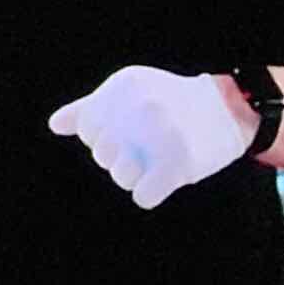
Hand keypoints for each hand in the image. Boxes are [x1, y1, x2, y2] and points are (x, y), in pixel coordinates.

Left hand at [49, 66, 252, 208]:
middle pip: (102, 153)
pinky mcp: (180, 164)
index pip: (88, 128)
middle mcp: (140, 108)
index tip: (125, 133)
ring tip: (152, 162)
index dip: (102, 137)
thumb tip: (55, 125)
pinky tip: (162, 178)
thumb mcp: (128, 91)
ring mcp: (161, 136)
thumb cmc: (168, 100)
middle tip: (144, 148)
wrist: (228, 108)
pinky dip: (149, 193)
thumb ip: (89, 107)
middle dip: (119, 156)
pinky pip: (143, 196)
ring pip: (120, 176)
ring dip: (134, 175)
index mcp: (123, 87)